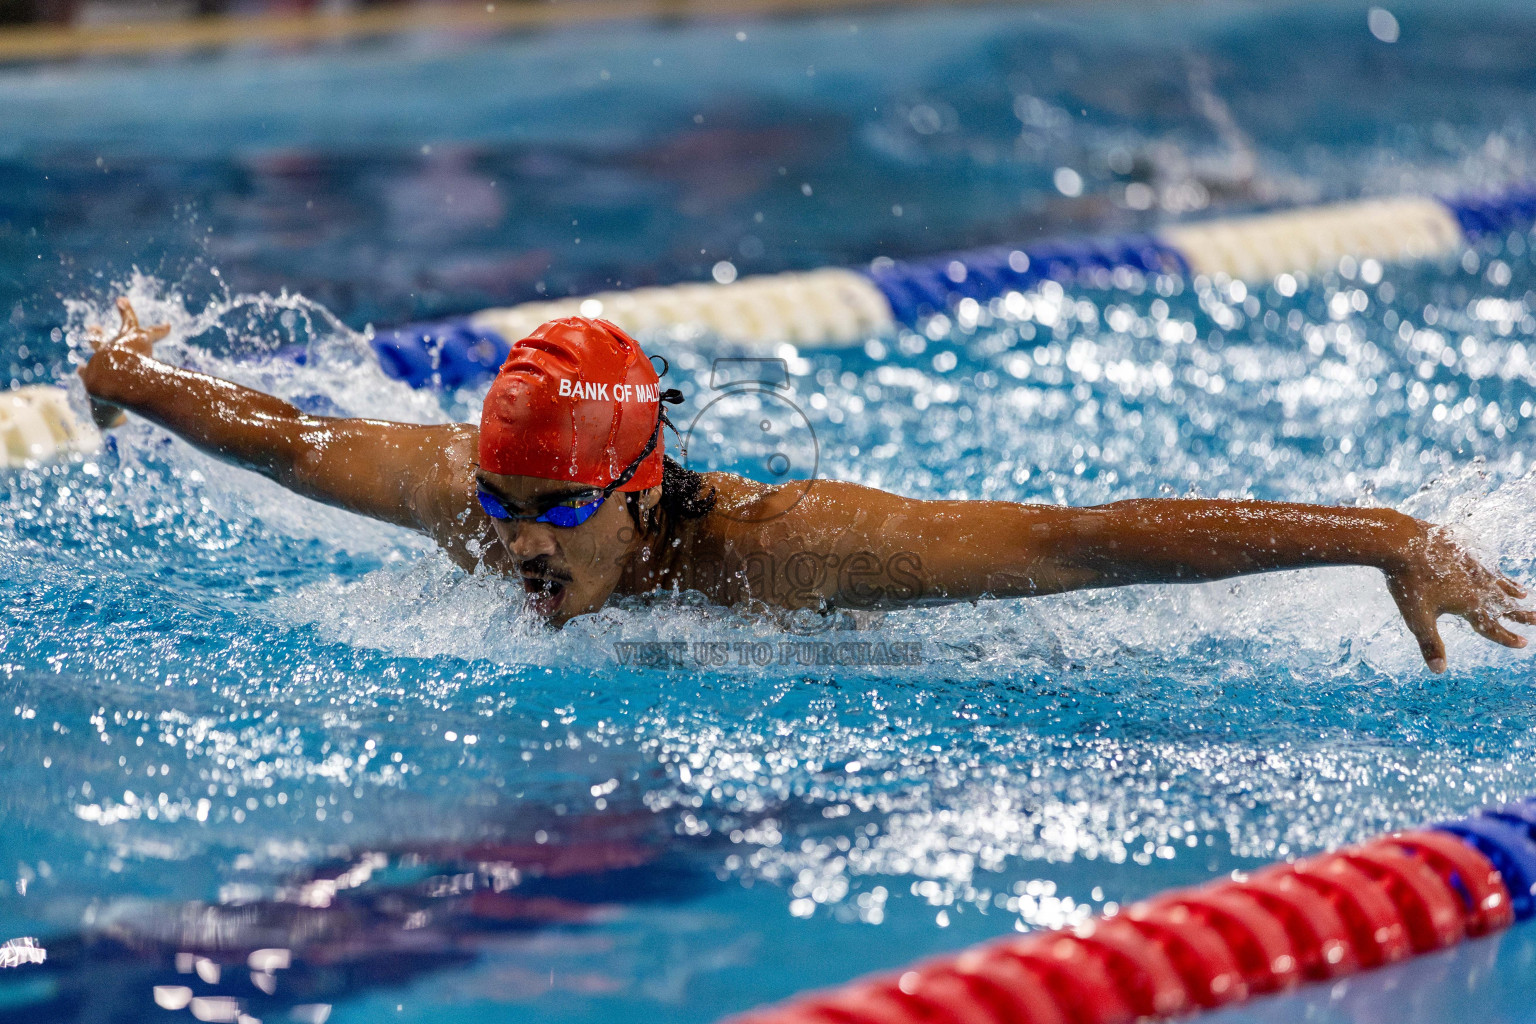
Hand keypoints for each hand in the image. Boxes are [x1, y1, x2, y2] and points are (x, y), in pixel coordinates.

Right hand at [78, 297, 168, 428]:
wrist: (113, 381)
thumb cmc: (108, 400)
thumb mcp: (106, 418)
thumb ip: (111, 421)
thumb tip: (121, 421)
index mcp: (92, 376)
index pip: (87, 374)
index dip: (85, 374)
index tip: (80, 369)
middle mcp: (102, 355)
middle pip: (97, 344)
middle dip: (95, 338)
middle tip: (92, 328)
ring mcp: (119, 343)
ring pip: (124, 326)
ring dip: (126, 314)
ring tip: (123, 302)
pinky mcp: (136, 337)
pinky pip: (149, 328)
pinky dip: (159, 329)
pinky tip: (169, 326)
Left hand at [1385, 525, 1533, 671]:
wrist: (1403, 543)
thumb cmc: (1408, 583)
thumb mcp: (1418, 618)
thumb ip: (1430, 644)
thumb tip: (1439, 671)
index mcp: (1469, 604)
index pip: (1493, 627)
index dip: (1507, 637)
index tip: (1522, 644)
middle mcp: (1478, 586)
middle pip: (1504, 604)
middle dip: (1520, 614)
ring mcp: (1473, 567)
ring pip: (1499, 583)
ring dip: (1512, 591)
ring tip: (1523, 595)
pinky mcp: (1465, 551)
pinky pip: (1487, 565)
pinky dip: (1496, 572)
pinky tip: (1496, 572)